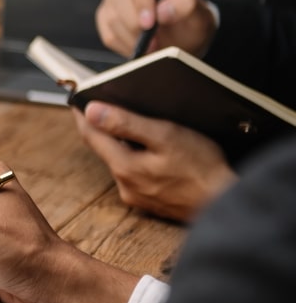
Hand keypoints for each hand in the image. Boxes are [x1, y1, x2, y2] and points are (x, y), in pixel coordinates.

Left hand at [74, 102, 236, 222]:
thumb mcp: (166, 136)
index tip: (77, 99)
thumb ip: (127, 124)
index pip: (91, 136)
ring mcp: (137, 196)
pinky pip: (137, 175)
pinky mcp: (150, 203)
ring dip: (124, 145)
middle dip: (103, 128)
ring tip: (134, 126)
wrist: (226, 203)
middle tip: (104, 106)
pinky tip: (155, 153)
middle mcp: (124, 185)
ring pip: (122, 162)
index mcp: (124, 166)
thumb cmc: (202, 169)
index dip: (82, 115)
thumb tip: (92, 112)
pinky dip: (139, 160)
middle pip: (106, 149)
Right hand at [95, 0, 216, 57]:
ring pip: (112, 16)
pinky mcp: (106, 15)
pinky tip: (139, 46)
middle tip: (152, 41)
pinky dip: (124, 46)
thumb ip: (186, 7)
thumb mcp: (198, 15)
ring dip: (132, 38)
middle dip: (135, 24)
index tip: (150, 22)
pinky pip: (108, 33)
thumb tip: (163, 10)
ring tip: (151, 46)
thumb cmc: (188, 22)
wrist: (180, 38)